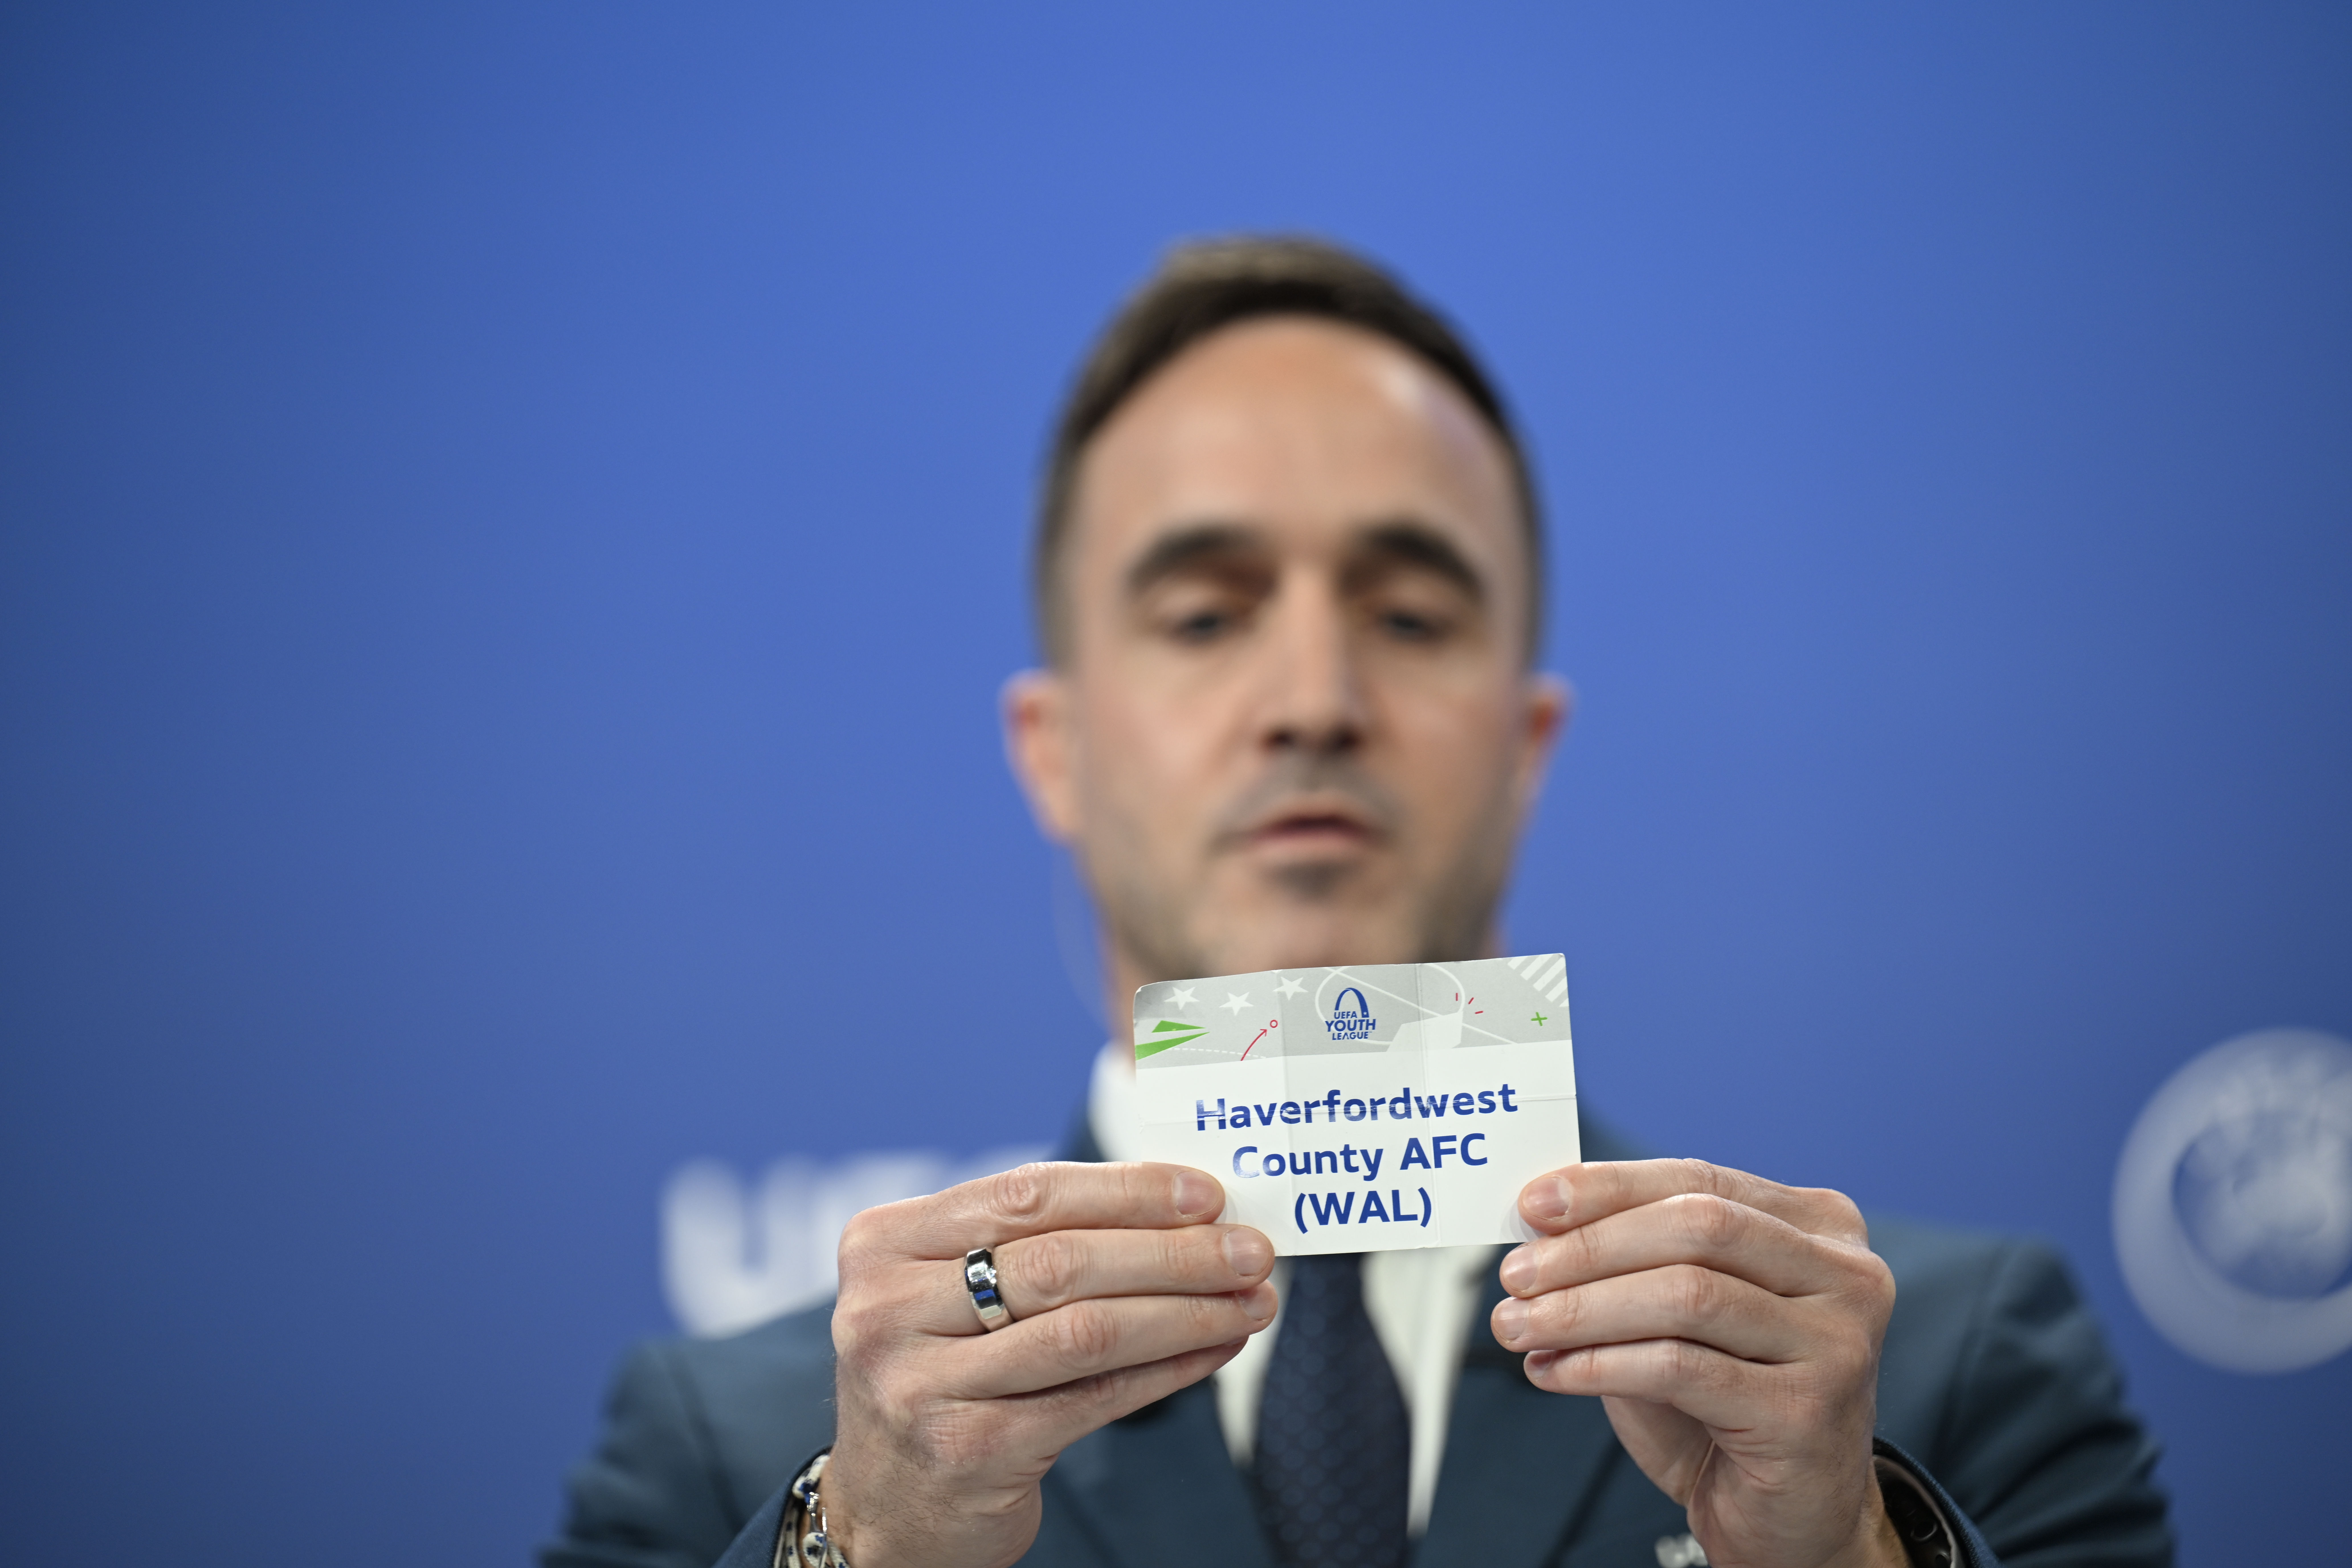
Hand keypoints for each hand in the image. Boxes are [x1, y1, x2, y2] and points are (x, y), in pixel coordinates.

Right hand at [825, 1161, 1276, 1567]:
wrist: (886, 1504)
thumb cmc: (943, 1371)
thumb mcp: (957, 1291)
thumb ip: (1038, 1243)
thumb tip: (1183, 1209)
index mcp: (884, 1243)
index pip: (1027, 1194)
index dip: (1127, 1189)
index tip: (1208, 1193)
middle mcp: (888, 1310)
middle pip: (1062, 1261)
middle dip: (1172, 1251)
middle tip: (1251, 1248)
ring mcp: (922, 1385)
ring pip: (1086, 1330)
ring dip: (1185, 1310)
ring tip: (1252, 1298)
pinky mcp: (969, 1450)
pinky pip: (1094, 1396)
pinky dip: (1168, 1368)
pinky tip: (1216, 1347)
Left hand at [1491, 1159, 1905, 1567]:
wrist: (1793, 1517)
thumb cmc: (1730, 1407)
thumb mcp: (1681, 1315)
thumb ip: (1634, 1261)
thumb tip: (1542, 1220)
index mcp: (1819, 1227)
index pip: (1698, 1179)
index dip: (1609, 1187)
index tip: (1533, 1204)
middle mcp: (1845, 1276)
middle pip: (1695, 1227)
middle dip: (1589, 1248)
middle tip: (1516, 1274)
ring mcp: (1835, 1344)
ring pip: (1685, 1296)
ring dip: (1582, 1308)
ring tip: (1519, 1325)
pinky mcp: (1807, 1413)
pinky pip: (1680, 1370)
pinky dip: (1601, 1364)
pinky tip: (1553, 1370)